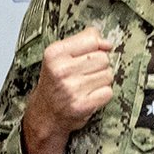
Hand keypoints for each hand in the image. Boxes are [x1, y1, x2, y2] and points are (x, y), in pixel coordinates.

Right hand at [22, 27, 113, 153]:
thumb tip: (107, 44)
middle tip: (84, 74)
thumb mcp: (59, 57)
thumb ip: (83, 43)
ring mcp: (72, 88)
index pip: (91, 39)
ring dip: (101, 81)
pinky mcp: (82, 105)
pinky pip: (108, 92)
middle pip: (103, 58)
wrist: (45, 114)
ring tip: (86, 85)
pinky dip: (102, 94)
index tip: (91, 53)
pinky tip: (89, 96)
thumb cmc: (55, 83)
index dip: (97, 46)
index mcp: (54, 53)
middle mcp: (61, 70)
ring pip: (108, 75)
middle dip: (99, 65)